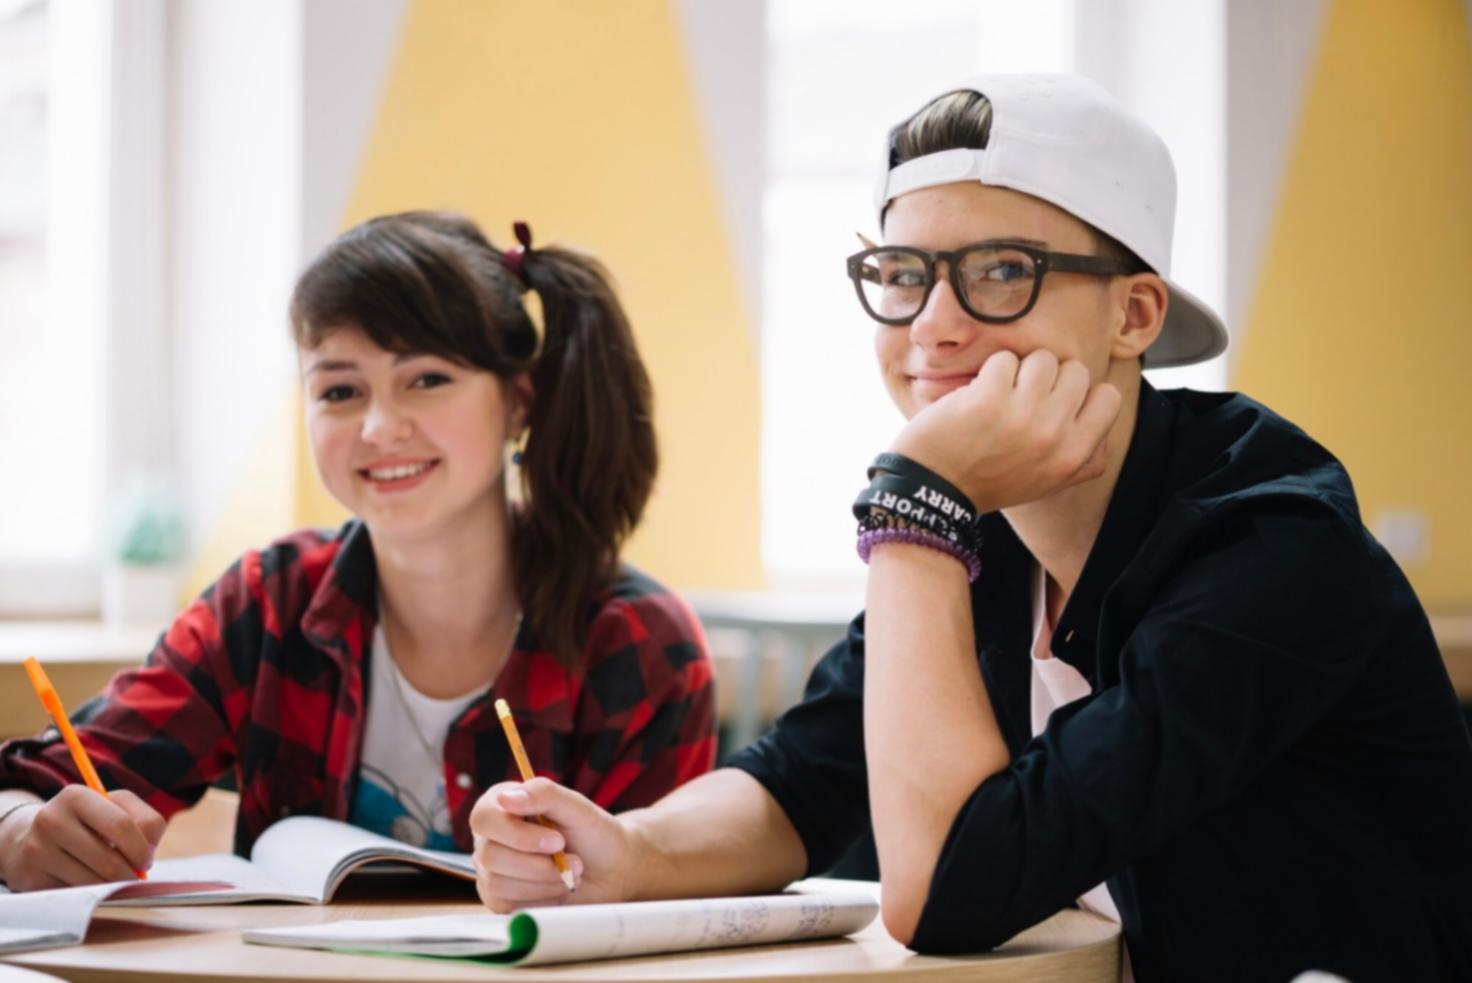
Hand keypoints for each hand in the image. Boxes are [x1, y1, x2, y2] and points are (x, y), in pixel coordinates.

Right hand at [0, 787, 163, 890]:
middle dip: (129, 874)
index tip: (146, 860)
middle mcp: (51, 819)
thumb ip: (146, 821)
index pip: (121, 825)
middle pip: (109, 860)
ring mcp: (37, 849)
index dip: (141, 848)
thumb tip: (148, 853)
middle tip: (134, 877)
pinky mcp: (30, 877)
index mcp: (76, 796)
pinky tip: (87, 883)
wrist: (33, 837)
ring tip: (113, 880)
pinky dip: (89, 893)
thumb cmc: (88, 822)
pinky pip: (74, 894)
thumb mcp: (117, 808)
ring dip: (111, 887)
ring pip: (92, 882)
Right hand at [470, 778, 637, 912]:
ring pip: (498, 884)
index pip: (484, 818)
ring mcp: (491, 870)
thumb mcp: (577, 807)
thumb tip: (505, 797)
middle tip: (575, 861)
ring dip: (544, 882)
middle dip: (538, 864)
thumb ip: (544, 794)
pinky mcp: (499, 899)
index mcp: (502, 806)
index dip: (516, 834)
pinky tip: (559, 888)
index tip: (556, 841)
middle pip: (490, 855)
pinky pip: (508, 906)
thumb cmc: (592, 835)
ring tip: (572, 874)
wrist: (610, 872)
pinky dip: (542, 899)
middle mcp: (490, 837)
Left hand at [891, 349, 1121, 512]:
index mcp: (1074, 456)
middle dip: (1049, 377)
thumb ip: (1082, 458)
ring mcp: (1023, 415)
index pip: (1109, 397)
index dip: (1082, 392)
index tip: (1056, 403)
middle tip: (1022, 398)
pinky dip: (989, 372)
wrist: (933, 491)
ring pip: (1043, 358)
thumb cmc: (989, 481)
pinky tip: (978, 396)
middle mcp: (1054, 436)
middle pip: (1076, 370)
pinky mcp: (989, 398)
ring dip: (1019, 370)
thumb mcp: (1047, 481)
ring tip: (1000, 396)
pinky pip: (1005, 359)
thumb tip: (1103, 429)